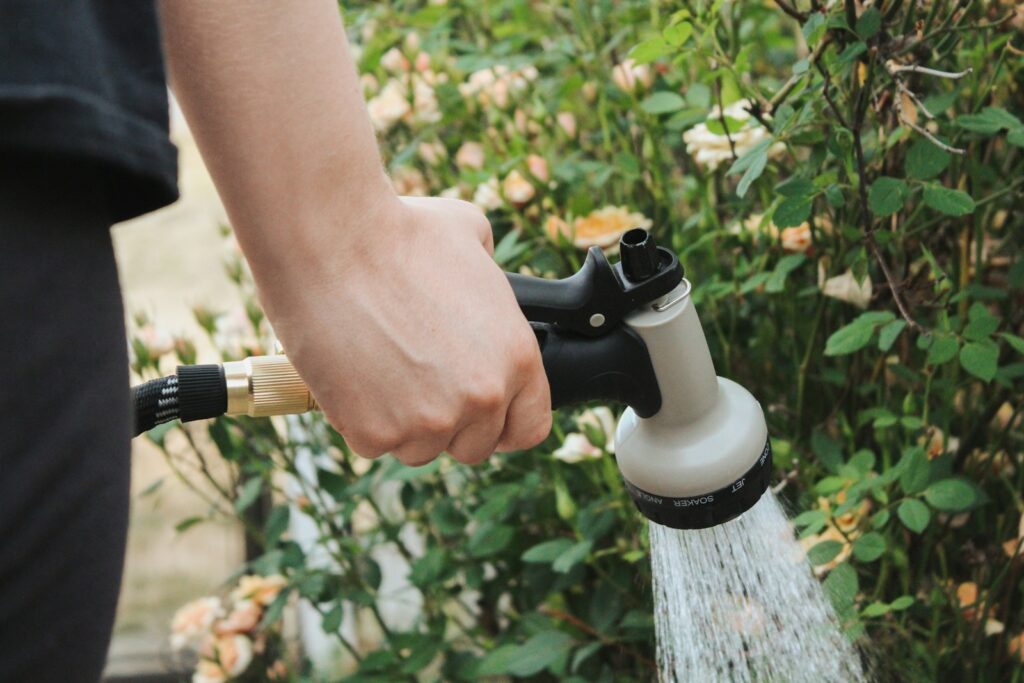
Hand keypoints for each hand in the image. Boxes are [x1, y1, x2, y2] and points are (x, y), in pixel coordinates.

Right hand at [257, 195, 551, 465]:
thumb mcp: (475, 239)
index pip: (529, 426)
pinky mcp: (376, 433)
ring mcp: (429, 422)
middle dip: (449, 421)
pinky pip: (373, 444)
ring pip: (420, 449)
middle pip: (474, 445)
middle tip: (416, 381)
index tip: (481, 414)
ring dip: (403, 422)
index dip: (503, 421)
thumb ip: (493, 282)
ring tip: (379, 367)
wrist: (331, 242)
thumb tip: (485, 290)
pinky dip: (359, 418)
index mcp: (518, 358)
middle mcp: (482, 398)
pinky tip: (351, 373)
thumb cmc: (400, 232)